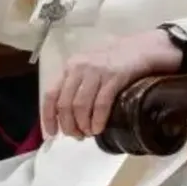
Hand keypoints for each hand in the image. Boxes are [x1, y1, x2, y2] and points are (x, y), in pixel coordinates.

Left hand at [42, 29, 183, 138]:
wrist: (138, 49)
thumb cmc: (112, 63)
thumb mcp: (88, 71)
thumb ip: (76, 88)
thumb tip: (67, 119)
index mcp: (70, 67)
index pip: (51, 94)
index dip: (48, 116)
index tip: (52, 133)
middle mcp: (79, 68)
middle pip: (65, 104)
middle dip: (69, 126)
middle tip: (77, 136)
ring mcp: (96, 71)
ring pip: (80, 106)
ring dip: (83, 125)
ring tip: (89, 133)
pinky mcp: (114, 77)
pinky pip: (101, 103)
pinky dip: (98, 120)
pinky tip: (99, 128)